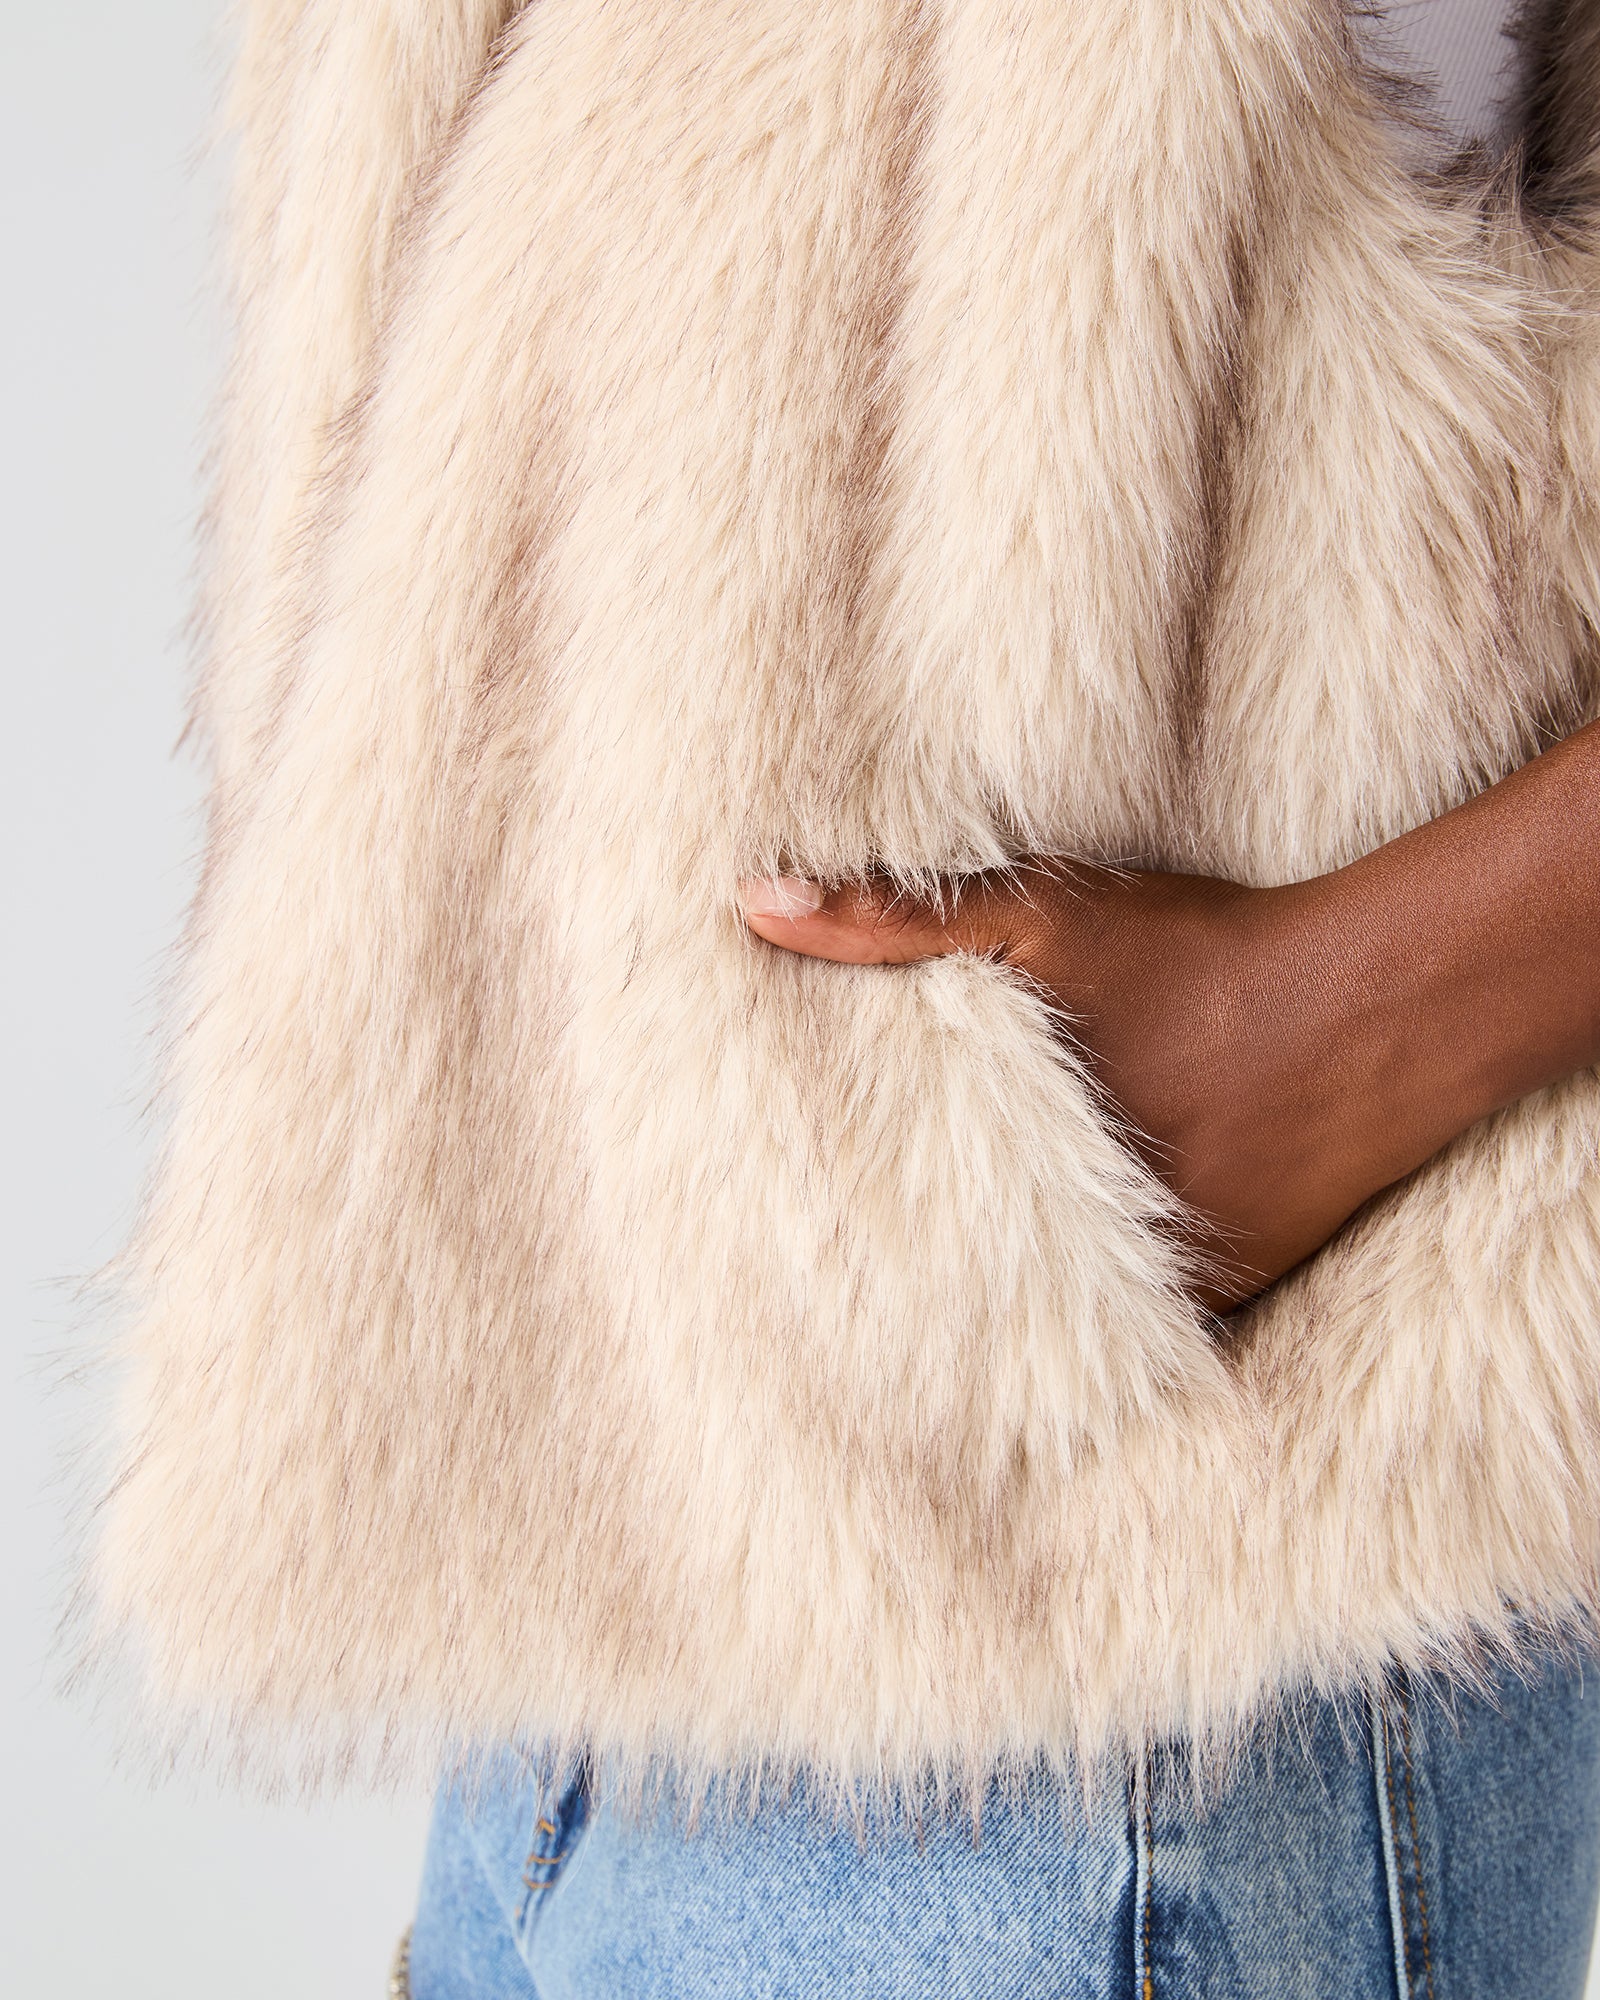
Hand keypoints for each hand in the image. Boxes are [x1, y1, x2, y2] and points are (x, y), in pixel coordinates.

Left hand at [741, 863, 1386, 1311]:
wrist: (1376, 999)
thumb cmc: (1200, 950)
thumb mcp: (1036, 915)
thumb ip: (891, 918)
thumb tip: (753, 901)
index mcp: (1021, 1149)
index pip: (905, 1222)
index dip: (852, 1243)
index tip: (801, 1264)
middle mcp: (1089, 1226)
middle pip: (980, 1279)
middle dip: (924, 1296)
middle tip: (845, 1330)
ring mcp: (1168, 1267)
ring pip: (1063, 1311)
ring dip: (1015, 1317)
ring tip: (938, 1356)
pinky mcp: (1237, 1281)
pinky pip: (1147, 1325)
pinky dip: (1108, 1321)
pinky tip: (1063, 1340)